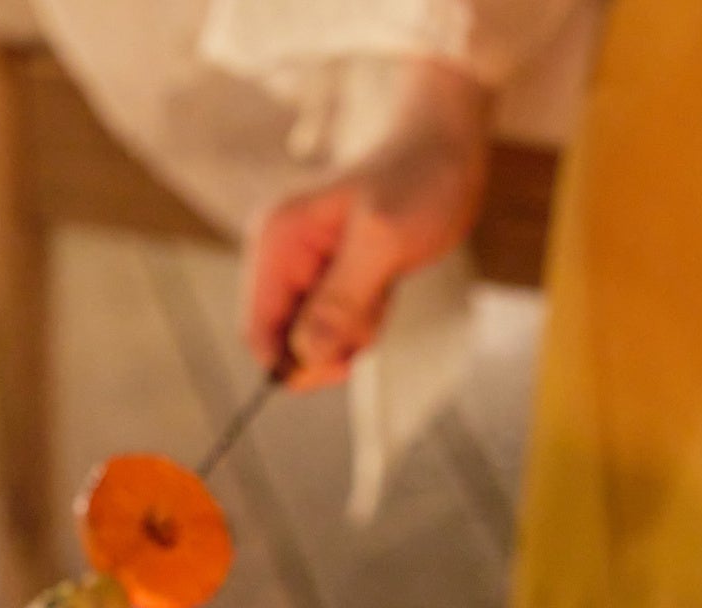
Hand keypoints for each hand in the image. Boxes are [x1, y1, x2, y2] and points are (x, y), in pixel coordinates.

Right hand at [242, 60, 492, 390]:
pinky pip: (337, 324)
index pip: (256, 331)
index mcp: (276, 242)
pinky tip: (384, 287)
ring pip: (315, 337)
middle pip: (285, 340)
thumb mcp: (383, 243)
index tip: (343, 364)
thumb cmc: (418, 183)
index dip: (293, 362)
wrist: (444, 150)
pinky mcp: (331, 276)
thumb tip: (305, 355)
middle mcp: (280, 255)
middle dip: (332, 343)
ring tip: (383, 285)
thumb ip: (341, 301)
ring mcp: (304, 267)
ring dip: (355, 330)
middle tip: (373, 307)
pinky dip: (365, 321)